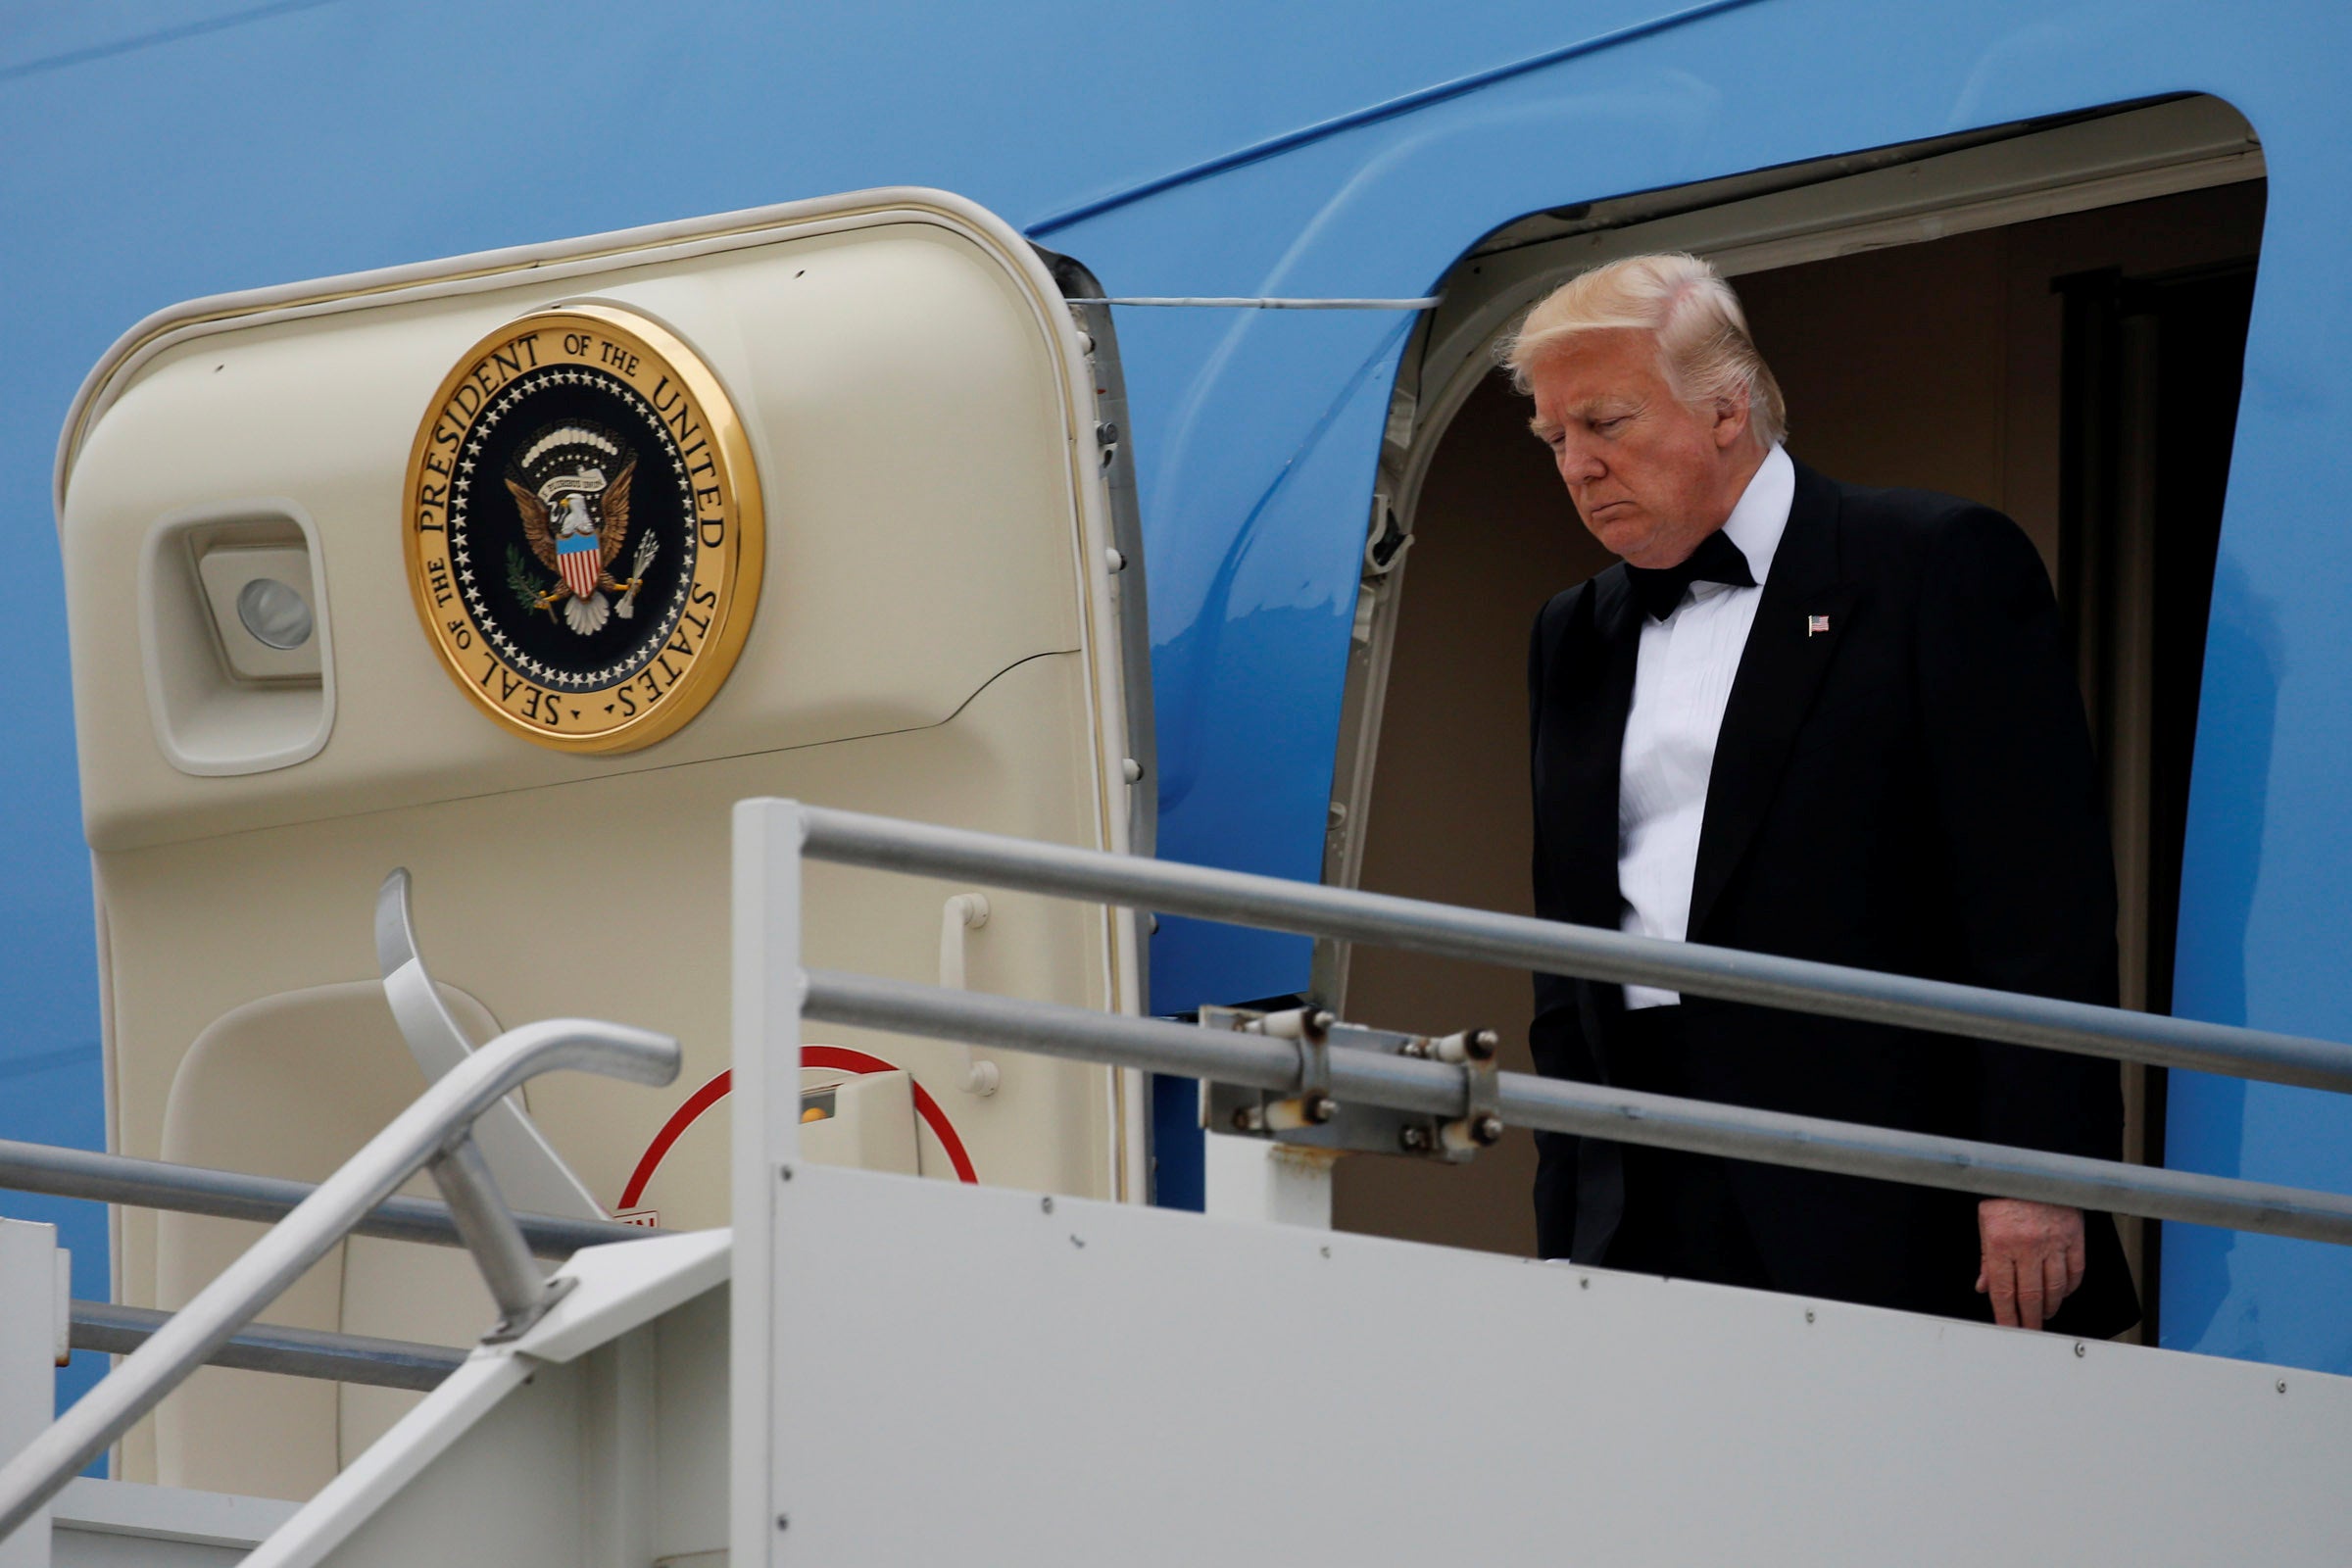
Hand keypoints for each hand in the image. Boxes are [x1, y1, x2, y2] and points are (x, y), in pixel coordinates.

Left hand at [1975, 1199, 2085, 1329]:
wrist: (2033, 1168)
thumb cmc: (2007, 1193)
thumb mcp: (1986, 1223)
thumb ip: (1986, 1258)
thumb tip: (1985, 1286)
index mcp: (2001, 1242)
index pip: (2003, 1291)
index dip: (2006, 1316)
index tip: (2009, 1328)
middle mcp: (2028, 1245)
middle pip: (2031, 1296)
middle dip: (2030, 1319)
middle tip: (2030, 1330)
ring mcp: (2053, 1242)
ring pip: (2055, 1288)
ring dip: (2050, 1306)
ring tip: (2045, 1313)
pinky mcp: (2074, 1236)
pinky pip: (2075, 1271)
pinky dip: (2070, 1287)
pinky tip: (2063, 1293)